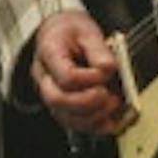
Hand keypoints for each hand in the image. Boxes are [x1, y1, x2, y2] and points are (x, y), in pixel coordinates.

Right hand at [29, 10, 123, 134]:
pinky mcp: (61, 106)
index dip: (90, 79)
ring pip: (64, 117)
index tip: (106, 72)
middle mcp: (44, 77)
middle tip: (108, 95)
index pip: (66, 76)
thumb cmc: (70, 31)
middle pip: (57, 100)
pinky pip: (73, 124)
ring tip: (112, 104)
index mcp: (49, 53)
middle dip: (88, 102)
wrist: (58, 33)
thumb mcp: (86, 30)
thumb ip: (98, 49)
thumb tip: (109, 68)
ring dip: (92, 117)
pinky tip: (110, 121)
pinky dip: (94, 127)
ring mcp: (51, 94)